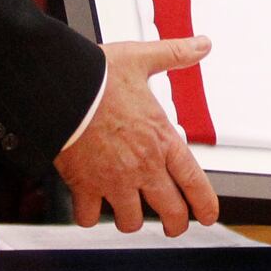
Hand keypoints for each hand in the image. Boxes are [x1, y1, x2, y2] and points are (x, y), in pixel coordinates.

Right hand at [54, 38, 219, 236]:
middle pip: (170, 212)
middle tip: (173, 225)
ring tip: (129, 210)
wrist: (61, 89)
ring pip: (132, 221)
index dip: (205, 204)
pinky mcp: (84, 187)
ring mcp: (113, 180)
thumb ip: (175, 54)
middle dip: (175, 224)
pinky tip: (91, 205)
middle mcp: (142, 165)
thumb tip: (201, 45)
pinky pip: (90, 217)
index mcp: (160, 138)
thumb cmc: (98, 76)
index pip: (193, 181)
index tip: (208, 216)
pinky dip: (90, 215)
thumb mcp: (142, 59)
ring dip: (131, 218)